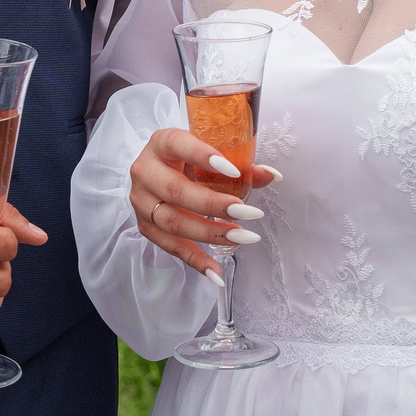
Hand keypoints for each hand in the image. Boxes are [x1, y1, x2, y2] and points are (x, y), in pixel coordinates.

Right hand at [128, 127, 280, 279]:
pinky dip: (195, 261)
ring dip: (209, 234)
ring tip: (242, 237)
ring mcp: (142, 201)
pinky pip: (170, 247)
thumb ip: (240, 164)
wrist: (158, 171)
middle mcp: (145, 171)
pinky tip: (217, 273)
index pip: (177, 145)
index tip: (234, 172)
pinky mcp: (145, 226)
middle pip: (175, 191)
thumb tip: (273, 175)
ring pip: (172, 222)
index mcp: (161, 143)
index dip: (204, 157)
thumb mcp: (209, 154)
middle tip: (247, 213)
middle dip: (214, 205)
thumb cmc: (188, 159)